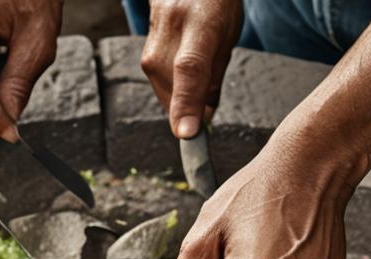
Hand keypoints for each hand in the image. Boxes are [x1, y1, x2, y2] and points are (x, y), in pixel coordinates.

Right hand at [140, 0, 242, 137]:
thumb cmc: (217, 7)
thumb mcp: (227, 39)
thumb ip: (213, 79)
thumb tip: (201, 121)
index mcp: (200, 22)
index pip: (190, 68)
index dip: (187, 104)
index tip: (187, 133)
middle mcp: (171, 27)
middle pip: (174, 88)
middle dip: (190, 107)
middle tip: (207, 99)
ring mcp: (152, 37)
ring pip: (163, 89)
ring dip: (180, 97)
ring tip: (196, 72)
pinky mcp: (143, 47)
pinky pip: (157, 81)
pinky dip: (172, 88)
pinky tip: (181, 73)